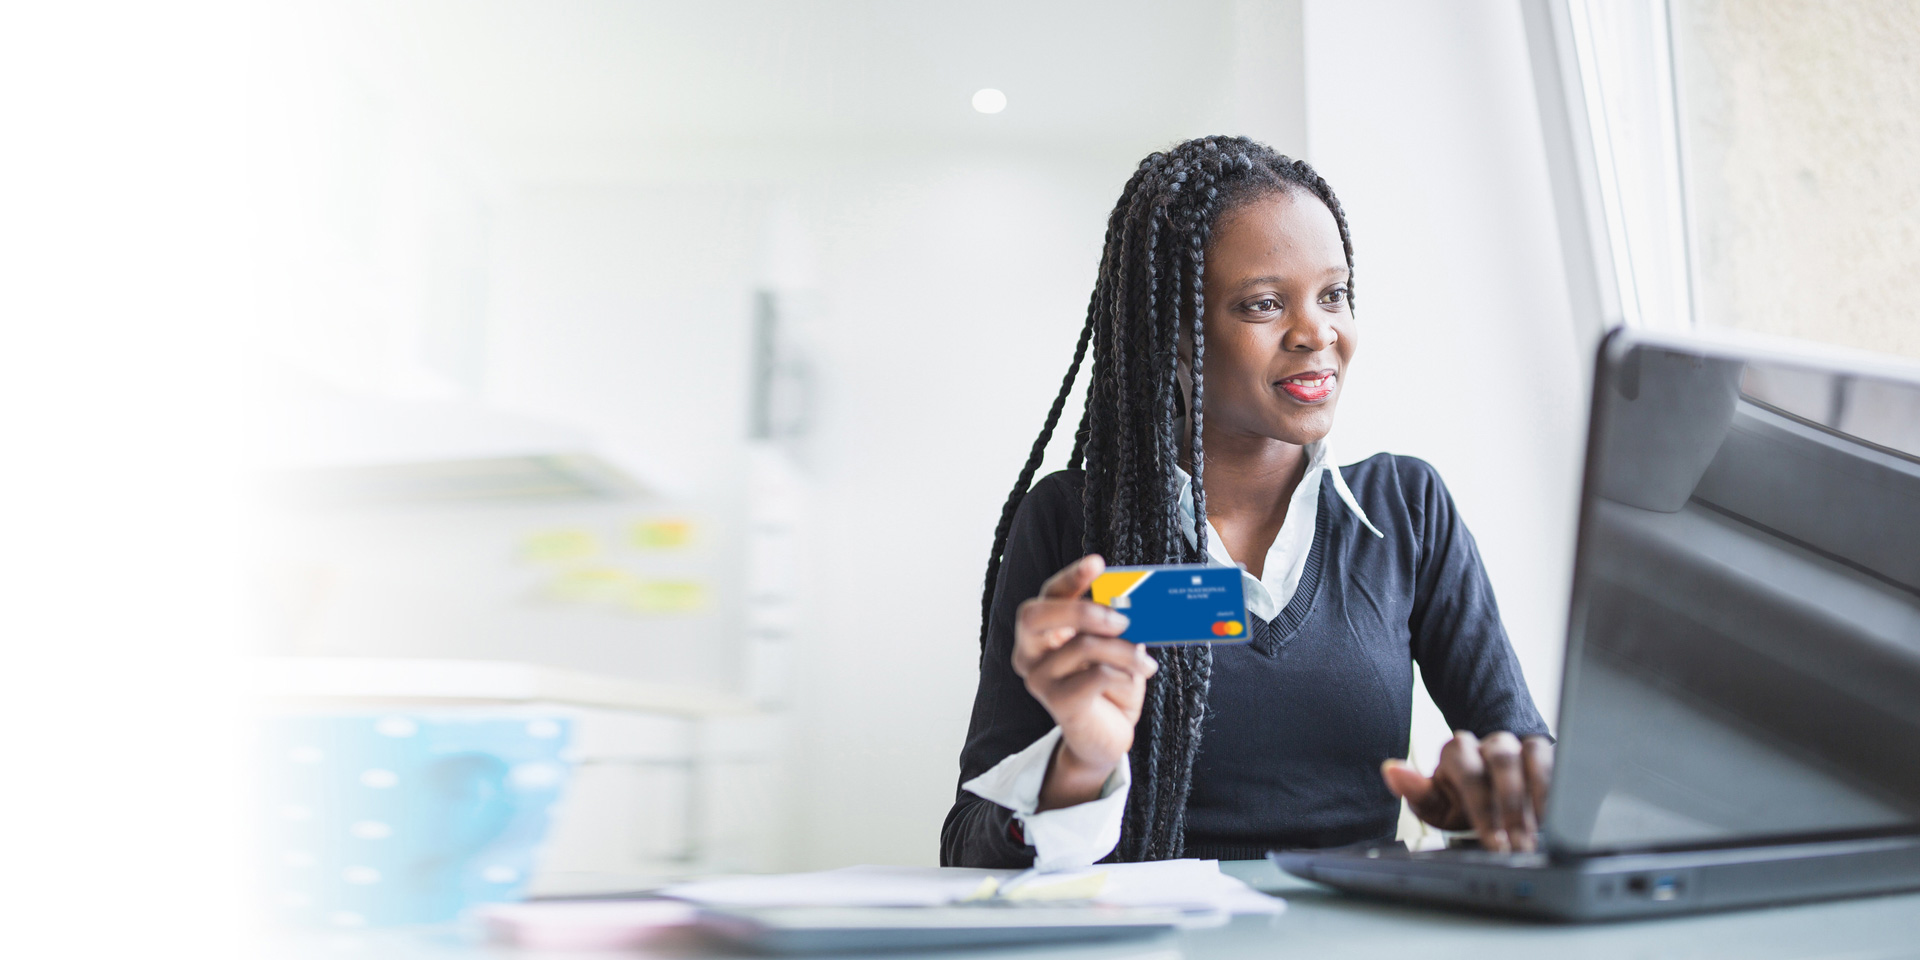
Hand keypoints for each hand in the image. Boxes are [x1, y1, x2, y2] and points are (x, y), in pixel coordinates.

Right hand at [1012, 554, 1157, 810]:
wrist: (1108, 736)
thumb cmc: (1110, 684)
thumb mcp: (1116, 646)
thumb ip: (1115, 625)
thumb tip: (1134, 605)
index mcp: (1042, 629)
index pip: (1048, 594)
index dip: (1070, 577)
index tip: (1098, 563)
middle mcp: (1029, 651)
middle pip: (1036, 615)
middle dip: (1080, 610)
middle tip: (1122, 619)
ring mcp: (1038, 678)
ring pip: (1081, 646)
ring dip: (1124, 651)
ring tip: (1146, 662)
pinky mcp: (1057, 703)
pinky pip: (1094, 676)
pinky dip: (1123, 674)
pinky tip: (1134, 680)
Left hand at [1381, 731, 1553, 852]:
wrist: (1490, 796)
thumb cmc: (1460, 802)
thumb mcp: (1436, 805)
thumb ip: (1416, 792)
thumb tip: (1391, 769)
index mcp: (1457, 752)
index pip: (1468, 771)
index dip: (1482, 807)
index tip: (1493, 842)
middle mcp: (1488, 744)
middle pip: (1501, 760)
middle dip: (1511, 807)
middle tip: (1518, 845)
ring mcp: (1518, 745)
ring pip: (1530, 756)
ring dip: (1535, 799)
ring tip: (1536, 836)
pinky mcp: (1542, 753)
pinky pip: (1552, 761)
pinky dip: (1554, 789)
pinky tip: (1552, 818)